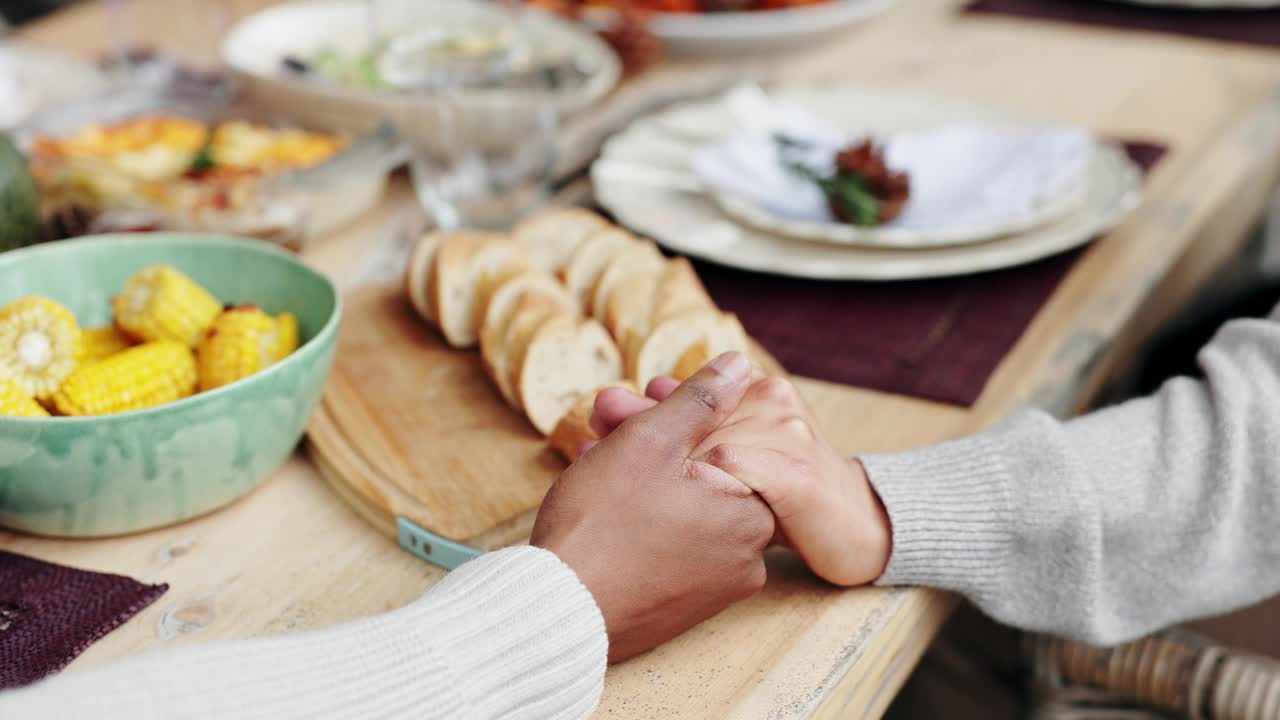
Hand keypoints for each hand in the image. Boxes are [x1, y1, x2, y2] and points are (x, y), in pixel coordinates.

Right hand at [531, 352, 775, 662]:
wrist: (557, 612)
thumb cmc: (602, 525)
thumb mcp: (650, 441)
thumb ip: (700, 399)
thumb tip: (740, 365)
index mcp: (754, 512)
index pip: (733, 439)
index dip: (683, 409)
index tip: (642, 398)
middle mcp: (746, 555)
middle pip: (704, 471)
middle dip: (653, 436)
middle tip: (607, 417)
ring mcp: (714, 585)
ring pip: (683, 503)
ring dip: (640, 469)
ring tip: (592, 450)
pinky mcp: (681, 604)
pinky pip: (670, 540)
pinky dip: (641, 511)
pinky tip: (600, 490)